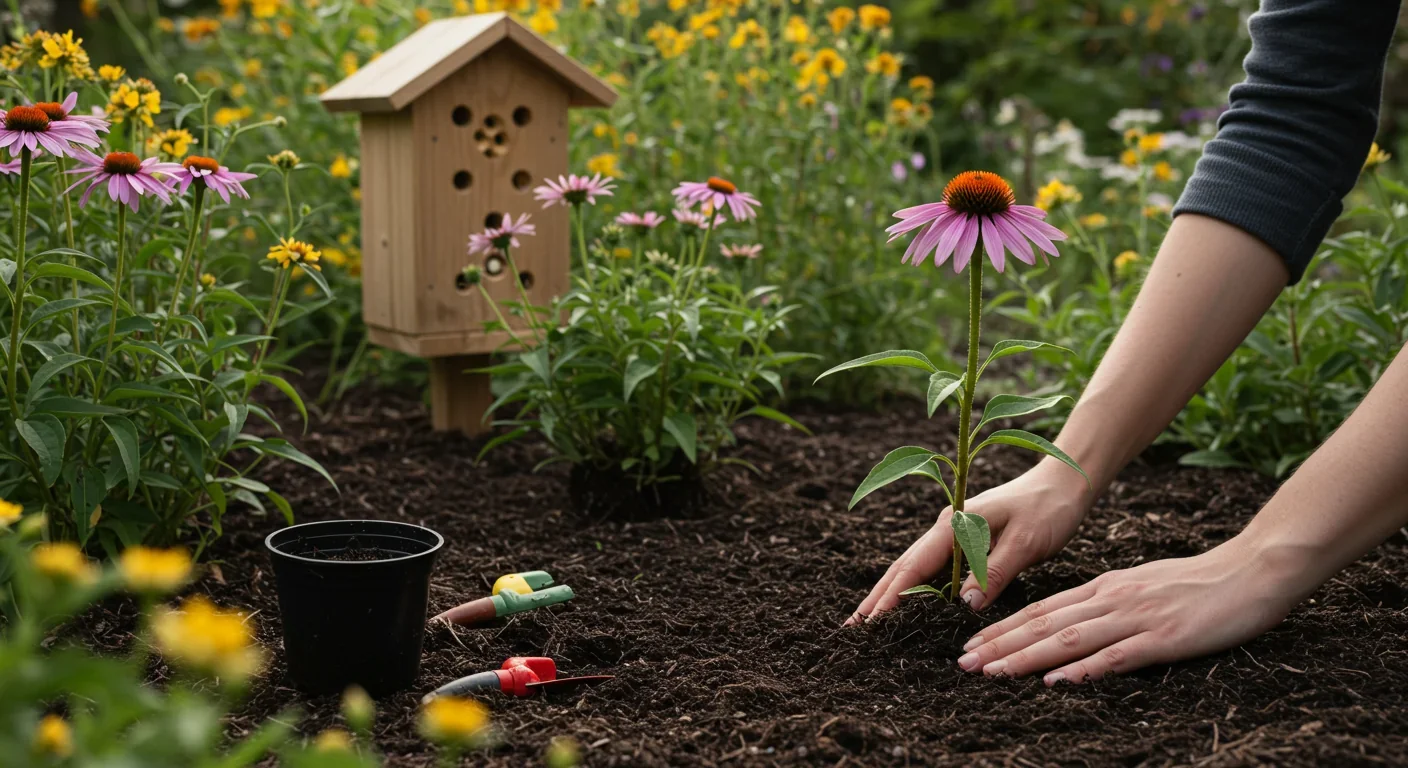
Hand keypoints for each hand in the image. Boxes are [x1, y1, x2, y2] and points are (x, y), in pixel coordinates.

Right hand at [846, 461, 1091, 624]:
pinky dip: (914, 588)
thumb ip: (994, 572)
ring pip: (914, 568)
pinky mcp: (965, 541)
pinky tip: (907, 604)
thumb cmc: (1049, 508)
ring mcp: (953, 534)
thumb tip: (963, 606)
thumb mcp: (1026, 541)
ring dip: (890, 594)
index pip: (914, 566)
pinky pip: (932, 569)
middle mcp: (947, 528)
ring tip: (868, 621)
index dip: (891, 597)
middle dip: (876, 598)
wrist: (1065, 483)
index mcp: (954, 524)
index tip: (869, 622)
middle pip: (903, 567)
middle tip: (850, 628)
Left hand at [955, 536, 1305, 682]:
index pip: (1043, 609)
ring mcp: (1137, 618)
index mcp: (1106, 587)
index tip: (971, 643)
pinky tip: (1056, 681)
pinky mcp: (1165, 638)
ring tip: (991, 672)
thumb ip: (1108, 603)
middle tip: (963, 662)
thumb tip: (1073, 624)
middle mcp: (1112, 599)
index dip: (1004, 627)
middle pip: (1044, 623)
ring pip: (1069, 638)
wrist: (1253, 570)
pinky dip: (1083, 669)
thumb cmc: (1201, 584)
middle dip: (1000, 643)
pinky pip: (1117, 656)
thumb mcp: (1143, 586)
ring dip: (1026, 657)